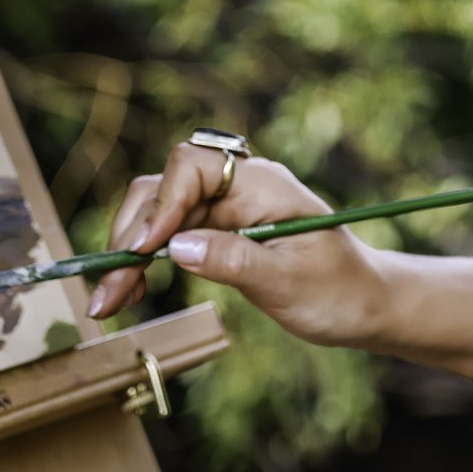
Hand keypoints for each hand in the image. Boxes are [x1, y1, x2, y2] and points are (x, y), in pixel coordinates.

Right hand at [83, 141, 396, 348]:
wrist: (364, 305)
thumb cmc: (339, 291)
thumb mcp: (289, 282)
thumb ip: (233, 260)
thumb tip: (174, 247)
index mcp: (262, 184)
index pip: (193, 167)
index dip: (163, 204)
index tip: (142, 251)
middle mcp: (237, 188)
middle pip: (164, 190)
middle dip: (131, 235)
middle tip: (108, 291)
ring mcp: (224, 209)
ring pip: (158, 216)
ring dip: (128, 254)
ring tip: (109, 302)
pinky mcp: (217, 233)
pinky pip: (169, 239)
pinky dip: (145, 264)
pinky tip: (132, 293)